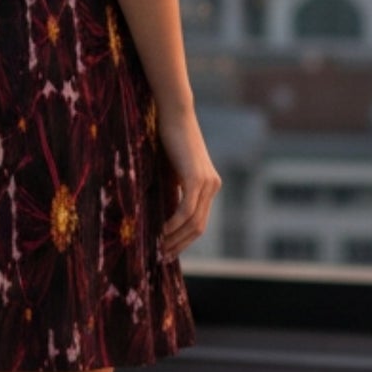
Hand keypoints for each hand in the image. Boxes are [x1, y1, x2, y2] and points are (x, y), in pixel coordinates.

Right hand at [155, 107, 220, 259]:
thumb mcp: (170, 170)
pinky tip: (161, 231)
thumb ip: (172, 190)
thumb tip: (161, 214)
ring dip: (175, 238)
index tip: (167, 251)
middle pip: (199, 227)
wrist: (174, 114)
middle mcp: (212, 186)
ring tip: (158, 248)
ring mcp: (207, 182)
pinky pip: (186, 209)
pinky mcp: (195, 178)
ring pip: (194, 222)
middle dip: (180, 245)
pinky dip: (174, 224)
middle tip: (162, 257)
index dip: (184, 240)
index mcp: (209, 185)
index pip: (199, 222)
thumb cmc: (168, 138)